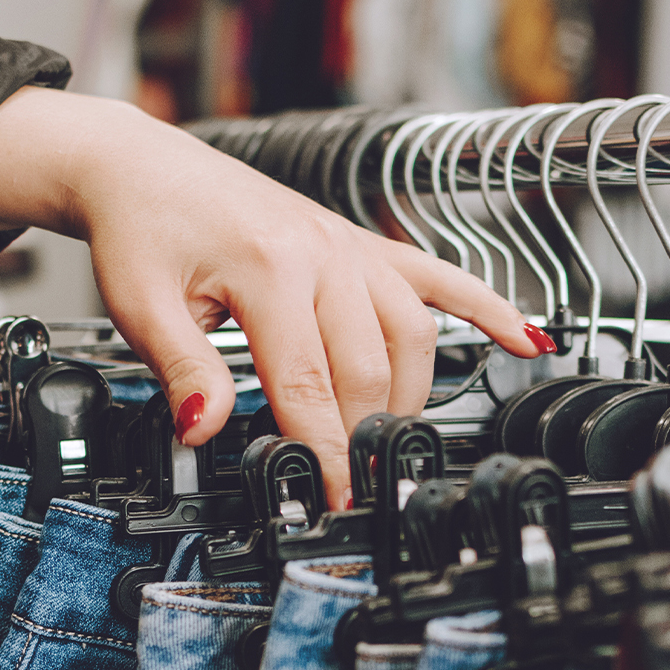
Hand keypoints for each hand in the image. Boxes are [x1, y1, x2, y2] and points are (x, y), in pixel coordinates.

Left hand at [0, 87, 550, 504]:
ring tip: (386, 444)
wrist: (142, 168)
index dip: (327, 454)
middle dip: (365, 436)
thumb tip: (205, 427)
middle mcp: (323, 253)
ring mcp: (349, 246)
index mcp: (270, 269)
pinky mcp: (360, 242)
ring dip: (407, 396)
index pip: (310, 385)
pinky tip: (528, 340)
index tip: (336, 501)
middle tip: (356, 488)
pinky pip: (438, 276)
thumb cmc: (141, 231)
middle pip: (368, 368)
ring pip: (411, 333)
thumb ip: (181, 368)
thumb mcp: (140, 304)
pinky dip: (487, 309)